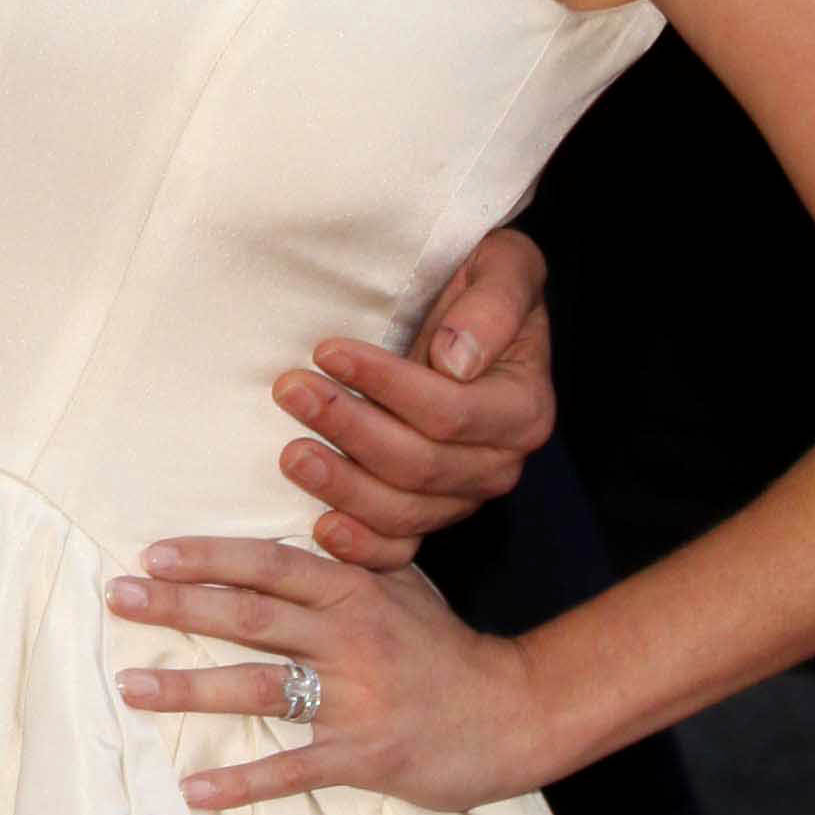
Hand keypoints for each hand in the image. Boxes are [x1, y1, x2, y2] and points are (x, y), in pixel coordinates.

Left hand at [111, 544, 549, 813]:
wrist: (515, 711)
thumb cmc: (448, 649)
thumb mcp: (403, 588)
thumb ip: (348, 564)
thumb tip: (295, 531)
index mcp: (353, 591)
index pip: (269, 565)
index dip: (209, 558)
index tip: (152, 555)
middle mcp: (348, 637)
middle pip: (248, 616)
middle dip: (177, 606)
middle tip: (117, 598)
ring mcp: (354, 699)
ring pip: (257, 687)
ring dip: (188, 688)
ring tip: (129, 686)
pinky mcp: (362, 756)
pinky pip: (290, 768)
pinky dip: (240, 783)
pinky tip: (192, 791)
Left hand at [265, 226, 554, 568]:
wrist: (464, 312)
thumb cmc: (482, 281)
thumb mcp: (505, 265)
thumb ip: (495, 303)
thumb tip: (455, 360)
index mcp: (523, 409)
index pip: (450, 412)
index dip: (386, 385)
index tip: (328, 350)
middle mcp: (497, 463)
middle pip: (419, 464)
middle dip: (350, 428)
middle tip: (291, 391)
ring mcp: (460, 497)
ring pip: (402, 511)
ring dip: (342, 485)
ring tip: (291, 452)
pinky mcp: (426, 515)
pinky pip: (398, 549)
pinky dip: (360, 547)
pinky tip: (321, 527)